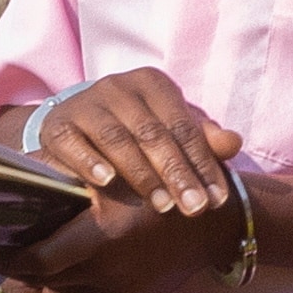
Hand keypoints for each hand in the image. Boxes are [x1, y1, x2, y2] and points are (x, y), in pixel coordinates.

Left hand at [0, 187, 238, 292]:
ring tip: (49, 247)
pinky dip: (82, 279)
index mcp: (102, 235)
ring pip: (65, 288)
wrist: (215, 222)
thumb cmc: (160, 183)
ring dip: (53, 271)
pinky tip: (90, 258)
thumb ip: (61, 178)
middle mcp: (109, 271)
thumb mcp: (111, 171)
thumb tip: (10, 180)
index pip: (35, 260)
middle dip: (22, 264)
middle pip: (46, 276)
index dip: (0, 260)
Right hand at [27, 69, 245, 218]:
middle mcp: (119, 87)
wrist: (74, 124)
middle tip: (194, 209)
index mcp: (153, 84)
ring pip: (117, 139)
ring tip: (161, 205)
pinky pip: (73, 143)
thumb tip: (234, 143)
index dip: (202, 164)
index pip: (183, 126)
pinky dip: (90, 162)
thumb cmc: (135, 130)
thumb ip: (202, 138)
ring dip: (141, 174)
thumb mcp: (171, 129)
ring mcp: (86, 103)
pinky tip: (106, 183)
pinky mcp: (57, 124)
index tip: (217, 200)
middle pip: (153, 134)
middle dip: (177, 174)